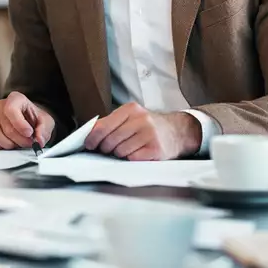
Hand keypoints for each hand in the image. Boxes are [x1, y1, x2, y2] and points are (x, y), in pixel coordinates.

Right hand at [0, 92, 54, 149]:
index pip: (11, 109)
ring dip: (9, 144)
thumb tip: (39, 140)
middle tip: (28, 143)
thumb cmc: (34, 119)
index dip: (19, 124)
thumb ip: (44, 130)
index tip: (29, 133)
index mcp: (15, 99)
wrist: (29, 122)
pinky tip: (8, 144)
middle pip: (5, 126)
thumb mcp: (46, 122)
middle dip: (19, 139)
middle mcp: (0, 106)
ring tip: (18, 144)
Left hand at [84, 104, 199, 160]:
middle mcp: (141, 120)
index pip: (104, 126)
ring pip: (120, 151)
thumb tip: (90, 134)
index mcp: (130, 109)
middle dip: (105, 148)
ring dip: (119, 154)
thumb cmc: (148, 126)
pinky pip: (133, 159)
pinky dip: (131, 159)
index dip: (93, 138)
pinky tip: (136, 153)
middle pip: (110, 140)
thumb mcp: (131, 117)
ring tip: (126, 150)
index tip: (89, 145)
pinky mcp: (156, 149)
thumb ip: (112, 123)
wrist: (177, 131)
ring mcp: (149, 134)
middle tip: (108, 150)